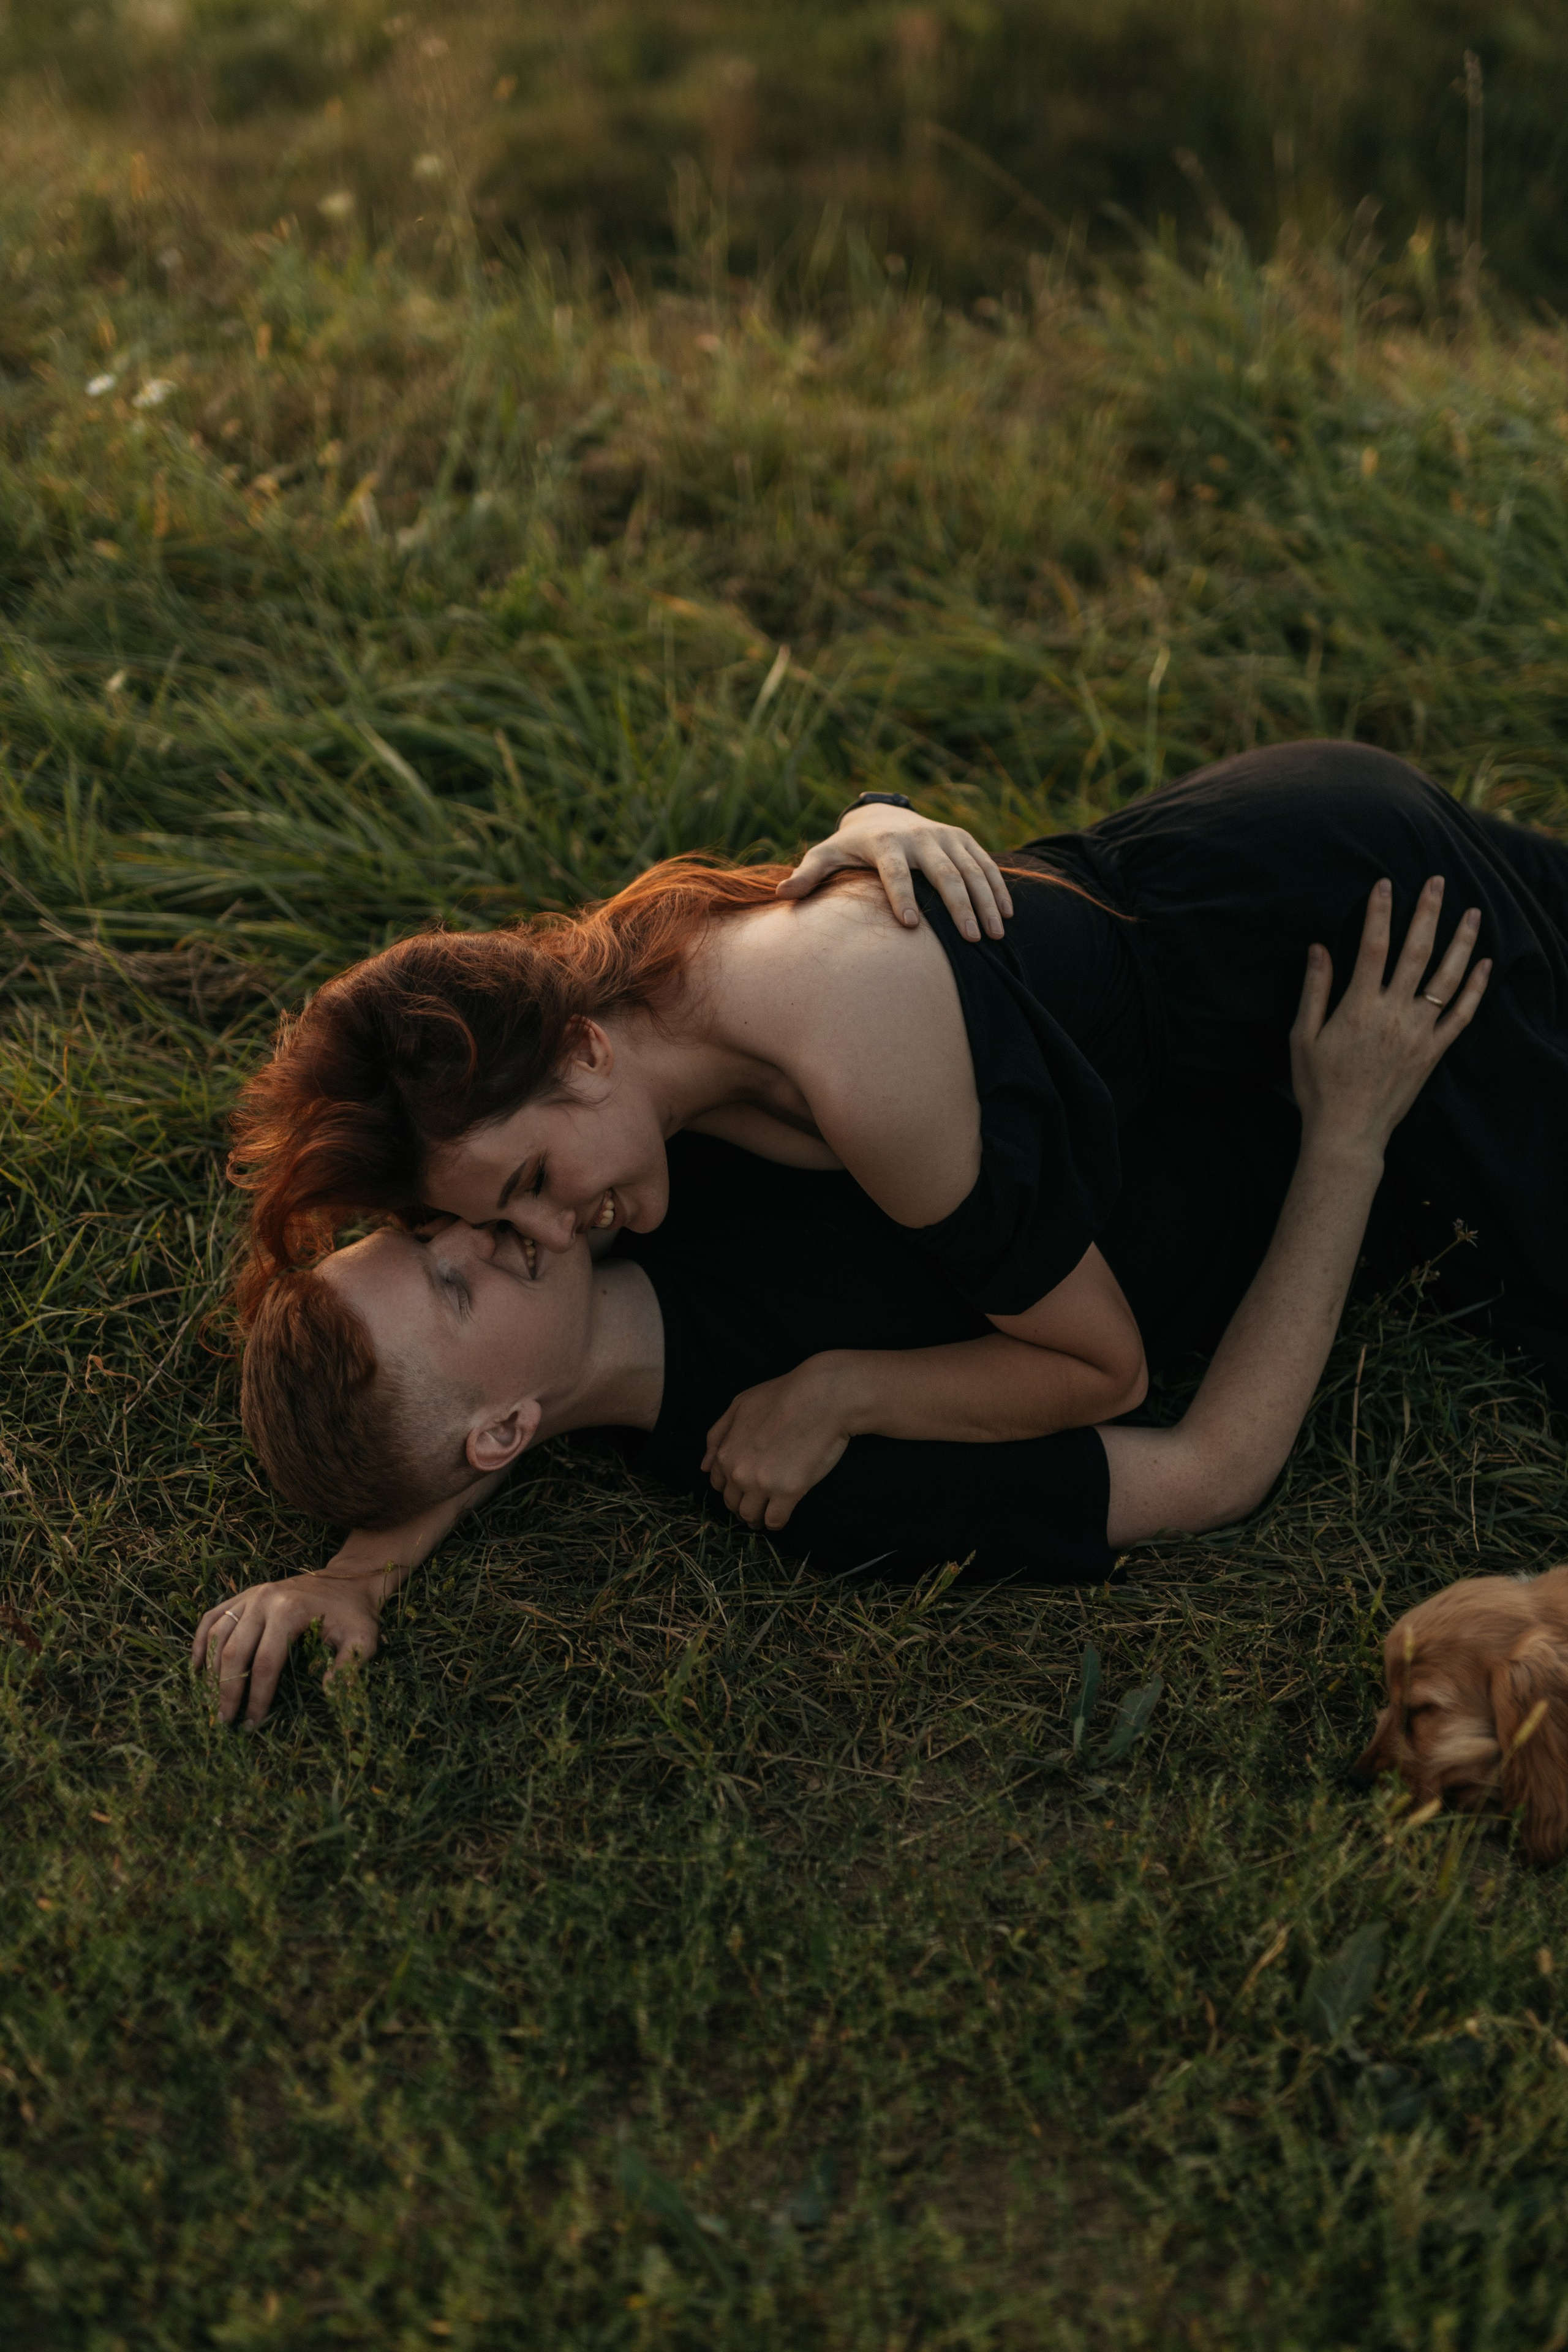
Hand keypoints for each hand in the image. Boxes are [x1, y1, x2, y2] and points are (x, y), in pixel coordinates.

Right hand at [191, 1566, 386, 1727]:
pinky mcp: (244, 1594)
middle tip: (224, 1721)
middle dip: (227, 1690)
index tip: (253, 1723)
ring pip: (217, 1634)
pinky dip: (200, 1642)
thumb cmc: (354, 1615)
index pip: (265, 1663)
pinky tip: (195, 1667)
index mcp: (290, 1611)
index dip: (257, 1696)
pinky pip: (212, 1617)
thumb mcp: (363, 1639)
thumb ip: (349, 1666)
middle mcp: (264, 1600)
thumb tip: (326, 1691)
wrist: (348, 1580)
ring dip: (209, 1670)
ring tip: (209, 1701)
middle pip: (235, 1651)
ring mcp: (250, 1594)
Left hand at [702, 1354, 857, 1529]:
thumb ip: (717, 1436)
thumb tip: (704, 1467)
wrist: (822, 1397)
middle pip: (733, 1504)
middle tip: (758, 1504)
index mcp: (726, 1453)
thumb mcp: (739, 1405)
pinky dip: (776, 1522)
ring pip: (751, 1516)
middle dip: (743, 1505)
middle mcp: (739, 1472)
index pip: (719, 1485)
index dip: (732, 1488)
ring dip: (757, 1518)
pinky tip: (783, 1515)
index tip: (744, 1489)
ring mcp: (762, 1484)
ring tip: (767, 1515)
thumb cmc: (783, 1396)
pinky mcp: (788, 1493)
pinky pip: (775, 1521)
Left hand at [775, 803, 1013, 941]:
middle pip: (943, 873)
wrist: (881, 815)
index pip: (894, 871)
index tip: (909, 925)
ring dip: (986, 902)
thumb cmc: (849, 846)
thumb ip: (808, 874)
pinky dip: (998, 888)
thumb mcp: (826, 855)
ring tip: (994, 934)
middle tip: (970, 939)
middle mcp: (919, 837)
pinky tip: (1008, 915)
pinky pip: (985, 864)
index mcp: (885, 843)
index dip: (901, 896)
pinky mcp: (962, 839)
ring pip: (971, 869)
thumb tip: (781, 894)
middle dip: (959, 906)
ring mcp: (944, 836)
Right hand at [1290, 876, 1489, 1160]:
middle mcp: (1394, 1015)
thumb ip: (1314, 990)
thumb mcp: (1301, 1037)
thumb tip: (1318, 948)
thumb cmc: (1318, 1086)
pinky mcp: (1433, 1052)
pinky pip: (1462, 1015)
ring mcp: (1419, 1033)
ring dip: (1462, 942)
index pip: (1372, 947)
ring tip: (1472, 912)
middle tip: (1436, 881)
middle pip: (1416, 952)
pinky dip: (1476, 989)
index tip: (1384, 885)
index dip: (1379, 913)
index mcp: (1358, 1007)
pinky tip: (1485, 965)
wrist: (1347, 1133)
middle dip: (1427, 913)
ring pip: (1447, 978)